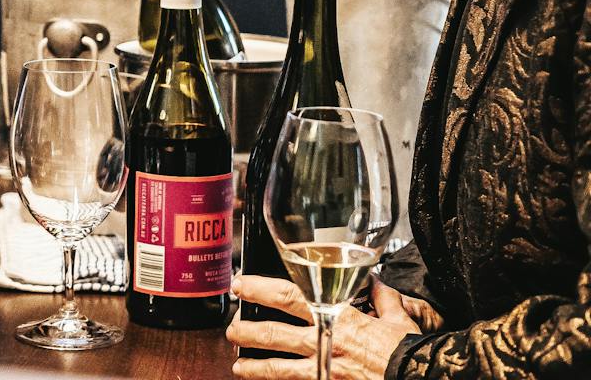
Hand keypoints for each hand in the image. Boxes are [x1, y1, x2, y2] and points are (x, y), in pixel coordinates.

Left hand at [228, 275, 421, 379]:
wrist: (423, 376)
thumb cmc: (410, 350)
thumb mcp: (398, 317)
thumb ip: (381, 298)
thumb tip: (377, 283)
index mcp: (337, 318)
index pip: (288, 296)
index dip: (259, 289)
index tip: (240, 285)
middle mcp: (325, 343)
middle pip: (273, 333)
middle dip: (246, 331)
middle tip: (232, 329)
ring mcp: (325, 370)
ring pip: (279, 367)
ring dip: (255, 366)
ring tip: (238, 366)